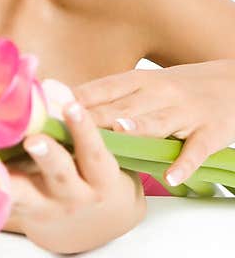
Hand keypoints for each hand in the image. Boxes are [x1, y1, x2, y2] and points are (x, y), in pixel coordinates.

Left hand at [7, 101, 145, 253]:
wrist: (91, 225)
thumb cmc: (93, 177)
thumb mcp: (98, 159)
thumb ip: (82, 130)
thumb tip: (54, 88)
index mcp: (100, 178)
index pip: (93, 151)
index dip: (84, 129)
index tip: (71, 105)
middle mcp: (74, 196)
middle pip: (60, 174)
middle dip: (47, 155)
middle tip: (33, 139)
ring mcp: (44, 208)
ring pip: (23, 193)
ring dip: (6, 177)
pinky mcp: (18, 212)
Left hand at [71, 59, 234, 186]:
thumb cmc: (178, 89)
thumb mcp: (143, 84)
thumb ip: (107, 96)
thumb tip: (60, 104)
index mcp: (138, 81)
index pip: (101, 90)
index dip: (73, 100)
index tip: (45, 112)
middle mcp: (160, 93)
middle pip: (122, 106)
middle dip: (93, 117)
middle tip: (63, 127)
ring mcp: (186, 113)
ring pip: (157, 122)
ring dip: (136, 128)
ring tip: (115, 134)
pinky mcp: (211, 133)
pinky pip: (195, 150)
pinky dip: (183, 163)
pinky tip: (170, 176)